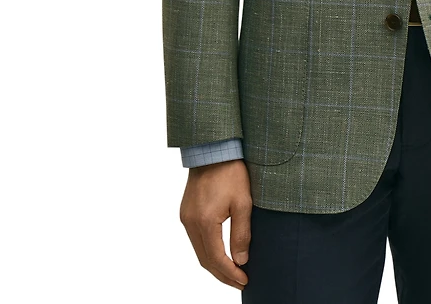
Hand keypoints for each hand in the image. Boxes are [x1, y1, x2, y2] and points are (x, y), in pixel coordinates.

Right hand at [180, 159, 252, 288]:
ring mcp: (186, 217)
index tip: (244, 279)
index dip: (230, 273)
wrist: (213, 149)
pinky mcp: (186, 212)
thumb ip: (241, 233)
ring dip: (214, 264)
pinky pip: (195, 239)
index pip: (216, 258)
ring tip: (233, 272)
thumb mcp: (243, 202)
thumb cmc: (231, 172)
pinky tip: (220, 253)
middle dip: (222, 274)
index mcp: (205, 221)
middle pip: (204, 260)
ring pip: (199, 251)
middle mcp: (190, 222)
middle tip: (240, 281)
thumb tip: (241, 260)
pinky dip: (207, 251)